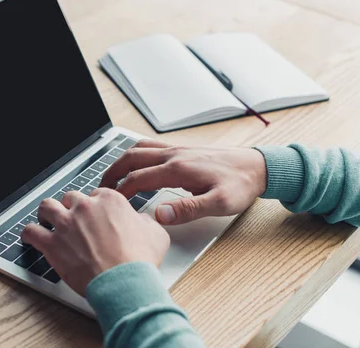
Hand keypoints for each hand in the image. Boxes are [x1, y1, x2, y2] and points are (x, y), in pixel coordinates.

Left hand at [21, 188, 169, 295]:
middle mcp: (85, 207)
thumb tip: (142, 221)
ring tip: (46, 220)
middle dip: (70, 207)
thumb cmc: (139, 261)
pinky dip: (28, 234)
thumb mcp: (155, 233)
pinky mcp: (52, 244)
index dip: (94, 206)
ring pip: (47, 207)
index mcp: (109, 200)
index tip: (93, 214)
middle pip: (70, 198)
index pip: (96, 194)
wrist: (124, 282)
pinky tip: (30, 237)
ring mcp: (66, 224)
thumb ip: (146, 221)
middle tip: (72, 219)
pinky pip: (30, 231)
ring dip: (46, 213)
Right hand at [100, 140, 266, 224]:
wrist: (258, 166)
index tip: (111, 203)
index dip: (120, 191)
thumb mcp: (218, 204)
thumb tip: (160, 215)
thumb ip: (188, 210)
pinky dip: (135, 152)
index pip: (138, 179)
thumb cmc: (240, 186)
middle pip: (131, 158)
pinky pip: (150, 145)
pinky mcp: (183, 148)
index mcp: (178, 169)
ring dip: (121, 161)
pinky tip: (136, 162)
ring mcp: (177, 148)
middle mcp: (174, 154)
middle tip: (101, 187)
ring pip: (139, 148)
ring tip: (112, 175)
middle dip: (112, 172)